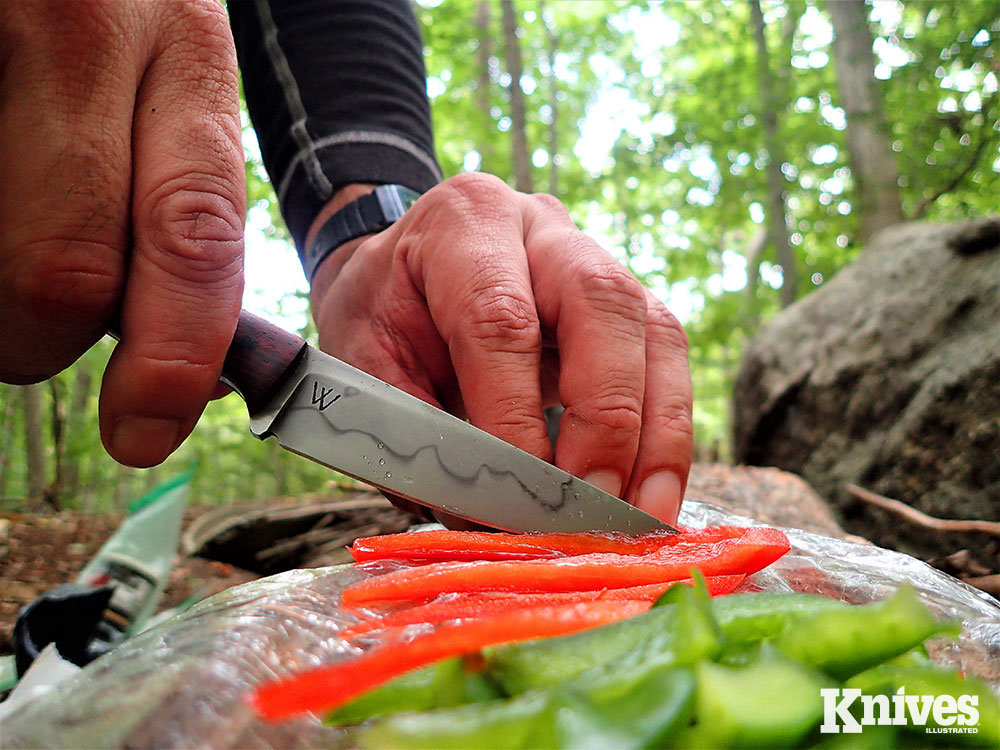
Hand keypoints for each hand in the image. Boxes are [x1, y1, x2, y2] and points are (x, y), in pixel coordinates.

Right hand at [0, 0, 244, 466]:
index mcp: (184, 51)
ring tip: (7, 225)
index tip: (146, 430)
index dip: (170, 356)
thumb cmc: (107, 16)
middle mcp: (85, 35)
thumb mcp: (167, 75)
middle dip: (40, 338)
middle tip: (30, 331)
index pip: (192, 236)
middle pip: (62, 269)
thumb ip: (174, 198)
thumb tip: (171, 360)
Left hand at [310, 174, 692, 522]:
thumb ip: (416, 428)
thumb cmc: (386, 313)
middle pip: (603, 305)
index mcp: (465, 222)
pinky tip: (652, 495)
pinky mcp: (632, 306)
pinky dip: (667, 436)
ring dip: (656, 436)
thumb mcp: (368, 361)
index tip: (521, 496)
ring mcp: (600, 262)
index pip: (500, 318)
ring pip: (656, 334)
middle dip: (606, 418)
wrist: (407, 269)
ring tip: (641, 517)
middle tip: (592, 505)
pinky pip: (668, 364)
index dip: (515, 414)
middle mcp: (545, 229)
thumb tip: (482, 511)